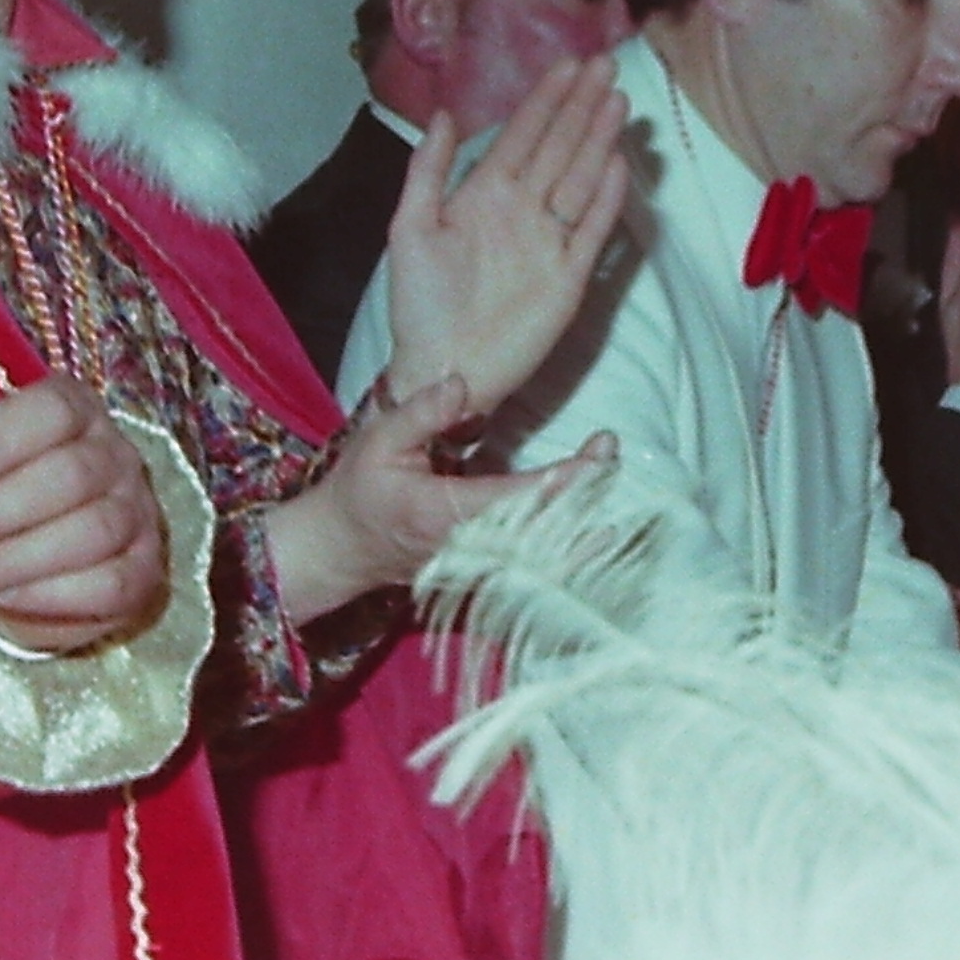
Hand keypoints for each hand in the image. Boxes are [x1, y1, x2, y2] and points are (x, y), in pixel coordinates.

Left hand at [0, 375, 167, 653]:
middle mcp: (116, 454)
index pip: (51, 411)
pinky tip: (3, 596)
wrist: (38, 572)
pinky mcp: (144, 570)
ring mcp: (138, 512)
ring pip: (94, 529)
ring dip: (17, 557)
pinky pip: (112, 583)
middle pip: (71, 473)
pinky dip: (51, 594)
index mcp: (75, 412)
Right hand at [265, 374, 620, 623]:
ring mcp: (477, 569)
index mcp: (444, 513)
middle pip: (546, 533)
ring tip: (619, 495)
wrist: (340, 550)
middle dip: (587, 499)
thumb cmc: (360, 491)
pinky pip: (534, 570)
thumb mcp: (378, 441)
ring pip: (546, 560)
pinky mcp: (482, 576)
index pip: (520, 498)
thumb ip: (420, 414)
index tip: (599, 450)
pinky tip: (595, 531)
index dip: (567, 479)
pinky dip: (567, 553)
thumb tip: (461, 383)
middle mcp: (469, 548)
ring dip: (586, 532)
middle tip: (613, 457)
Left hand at [380, 53, 628, 414]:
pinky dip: (607, 199)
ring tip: (618, 101)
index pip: (521, 135)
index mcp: (484, 194)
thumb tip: (445, 112)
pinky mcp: (571, 276)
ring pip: (580, 178)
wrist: (442, 367)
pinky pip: (592, 230)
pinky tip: (619, 164)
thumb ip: (428, 171)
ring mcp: (550, 241)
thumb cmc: (420, 302)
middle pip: (559, 147)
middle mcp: (522, 209)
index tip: (568, 62)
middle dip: (581, 106)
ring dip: (598, 140)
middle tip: (606, 64)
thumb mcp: (410, 229)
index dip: (545, 99)